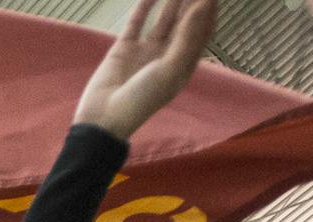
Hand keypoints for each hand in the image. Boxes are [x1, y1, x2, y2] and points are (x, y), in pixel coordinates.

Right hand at [74, 0, 216, 140]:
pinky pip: (137, 22)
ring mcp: (145, 51)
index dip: (208, 11)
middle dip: (192, 2)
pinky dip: (144, 6)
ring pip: (163, 19)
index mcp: (182, 65)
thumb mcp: (171, 70)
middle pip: (185, 22)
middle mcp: (167, 55)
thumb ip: (187, 37)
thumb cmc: (142, 100)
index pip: (201, 32)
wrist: (104, 118)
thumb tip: (201, 6)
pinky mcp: (124, 48)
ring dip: (172, 0)